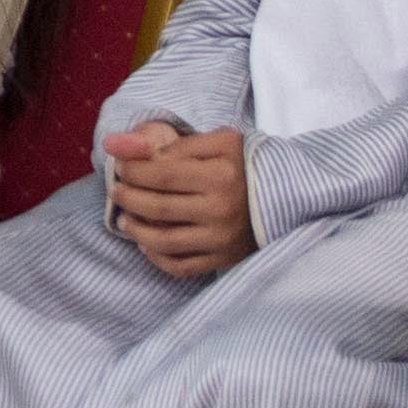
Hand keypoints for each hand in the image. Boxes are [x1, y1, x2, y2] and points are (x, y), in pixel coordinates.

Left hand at [107, 122, 253, 280]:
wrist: (289, 197)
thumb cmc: (248, 165)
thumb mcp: (219, 141)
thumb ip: (171, 142)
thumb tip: (118, 145)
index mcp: (219, 176)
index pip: (161, 175)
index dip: (132, 171)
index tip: (121, 167)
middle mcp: (220, 211)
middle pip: (158, 208)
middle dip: (128, 198)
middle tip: (117, 190)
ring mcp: (221, 240)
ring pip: (165, 241)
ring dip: (136, 230)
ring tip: (124, 218)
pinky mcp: (224, 260)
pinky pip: (182, 266)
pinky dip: (157, 258)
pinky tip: (146, 244)